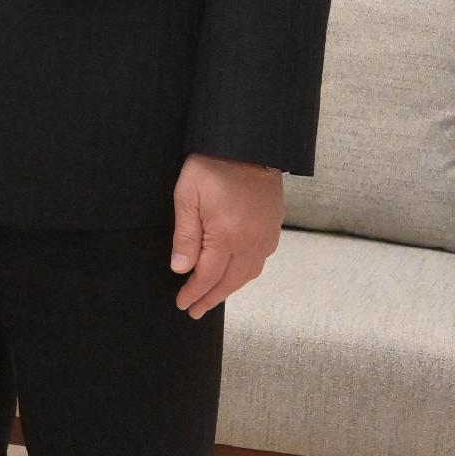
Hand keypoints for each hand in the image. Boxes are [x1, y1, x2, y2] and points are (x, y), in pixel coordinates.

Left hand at [168, 154, 283, 316]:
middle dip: (210, 298)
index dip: (194, 293)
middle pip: (229, 281)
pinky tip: (237, 275)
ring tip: (213, 297)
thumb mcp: (188, 196)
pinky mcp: (273, 228)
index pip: (207, 276)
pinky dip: (246, 273)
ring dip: (229, 289)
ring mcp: (264, 236)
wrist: (250, 144)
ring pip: (247, 274)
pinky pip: (260, 260)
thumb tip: (181, 268)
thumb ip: (185, 235)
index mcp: (226, 236)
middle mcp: (249, 242)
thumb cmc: (214, 166)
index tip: (182, 304)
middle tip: (195, 311)